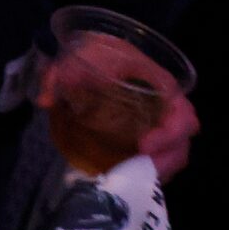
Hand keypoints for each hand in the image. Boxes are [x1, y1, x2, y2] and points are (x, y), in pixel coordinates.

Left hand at [42, 34, 199, 181]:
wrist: (94, 52)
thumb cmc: (95, 52)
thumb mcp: (79, 55)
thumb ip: (60, 73)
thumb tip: (44, 100)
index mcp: (161, 84)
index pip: (183, 113)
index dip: (170, 133)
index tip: (142, 146)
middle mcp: (167, 106)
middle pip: (183, 140)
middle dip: (165, 159)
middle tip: (137, 167)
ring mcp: (160, 123)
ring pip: (175, 153)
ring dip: (158, 169)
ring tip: (130, 177)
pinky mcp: (150, 136)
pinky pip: (160, 158)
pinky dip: (149, 170)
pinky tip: (127, 175)